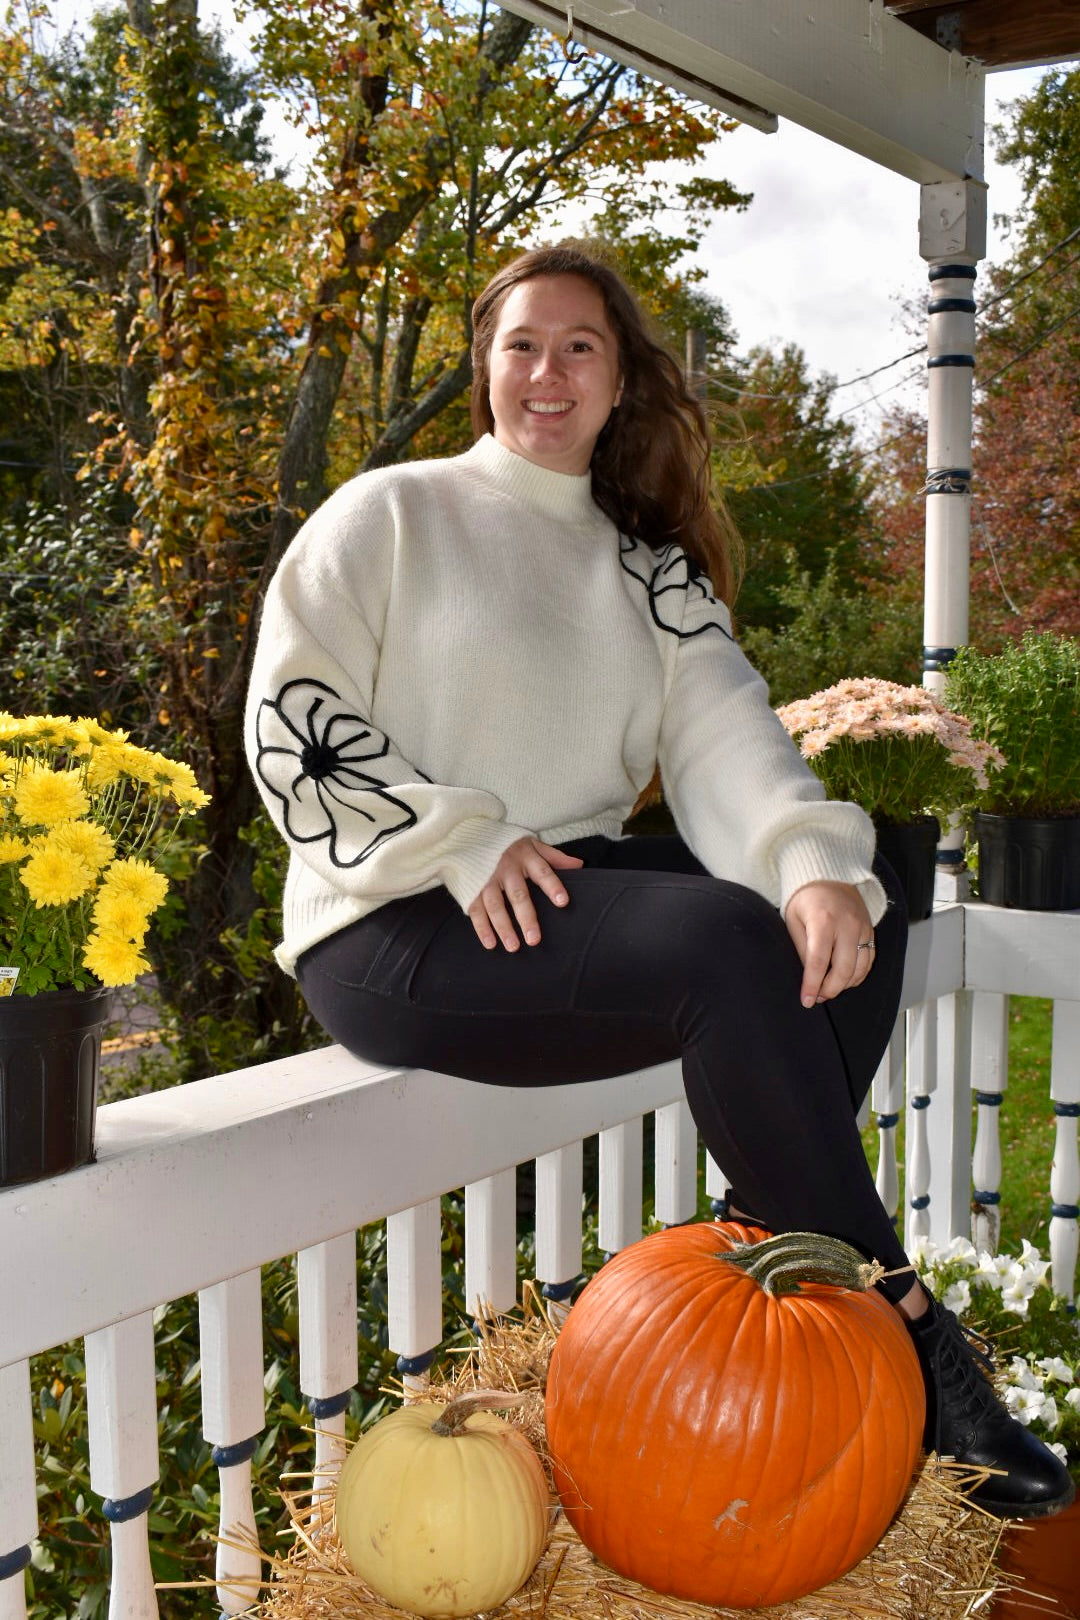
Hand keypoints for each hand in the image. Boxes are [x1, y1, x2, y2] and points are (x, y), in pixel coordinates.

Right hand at [468, 837, 583, 950]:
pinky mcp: (471, 887)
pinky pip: (476, 909)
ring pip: (495, 905)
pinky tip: (490, 943)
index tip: (562, 902)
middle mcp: (506, 867)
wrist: (467, 832)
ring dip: (503, 927)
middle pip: (518, 895)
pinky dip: (482, 928)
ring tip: (513, 946)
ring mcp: (486, 878)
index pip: (542, 872)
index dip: (552, 886)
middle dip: (526, 917)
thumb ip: (554, 856)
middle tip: (534, 939)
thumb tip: (580, 865)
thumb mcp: (531, 844)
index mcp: (525, 856)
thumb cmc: (506, 843)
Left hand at [784, 881, 874, 1007]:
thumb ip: (802, 948)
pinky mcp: (870, 931)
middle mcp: (847, 925)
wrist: (829, 876)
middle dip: (829, 990)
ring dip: (844, 985)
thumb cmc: (806, 897)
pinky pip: (869, 961)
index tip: (806, 1000)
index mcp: (823, 921)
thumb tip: (809, 975)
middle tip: (817, 997)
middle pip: (843, 970)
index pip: (818, 962)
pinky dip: (858, 975)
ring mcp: (862, 928)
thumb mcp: (793, 920)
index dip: (812, 985)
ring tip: (828, 988)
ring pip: (859, 969)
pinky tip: (844, 979)